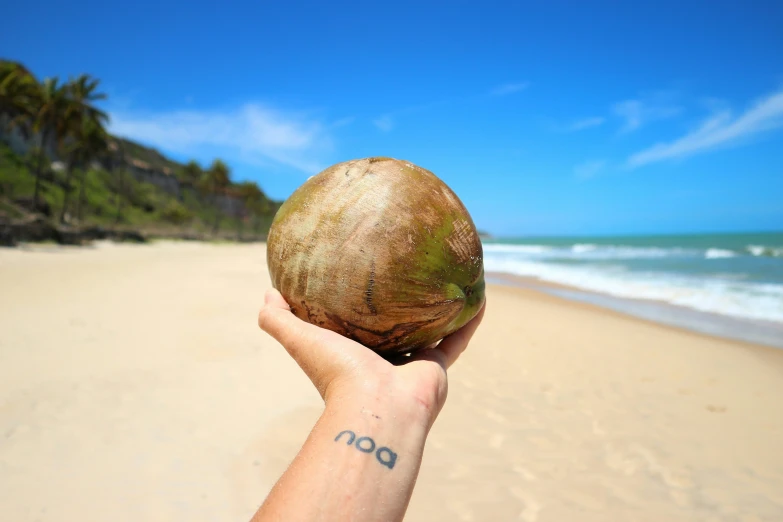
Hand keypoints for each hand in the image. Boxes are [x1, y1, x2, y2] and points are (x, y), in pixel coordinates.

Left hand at [257, 288, 484, 428]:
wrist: (376, 407)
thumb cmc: (337, 375)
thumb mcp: (301, 341)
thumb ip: (279, 322)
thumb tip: (267, 294)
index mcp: (358, 357)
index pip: (360, 330)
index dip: (361, 311)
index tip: (363, 285)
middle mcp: (388, 362)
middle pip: (398, 331)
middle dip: (403, 310)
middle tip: (409, 275)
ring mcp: (414, 365)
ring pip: (433, 332)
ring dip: (442, 312)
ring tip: (449, 283)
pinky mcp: (438, 367)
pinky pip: (458, 338)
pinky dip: (470, 320)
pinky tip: (479, 297)